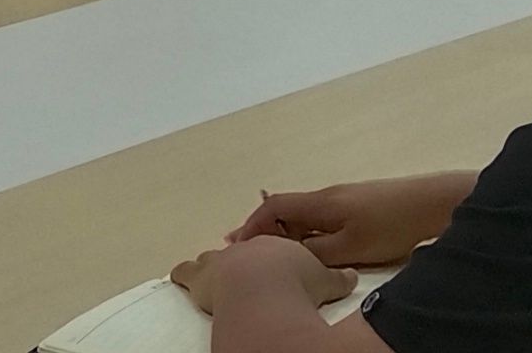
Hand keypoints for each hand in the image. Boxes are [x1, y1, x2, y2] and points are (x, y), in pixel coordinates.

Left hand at [174, 236, 352, 316]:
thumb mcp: (325, 279)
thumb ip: (337, 277)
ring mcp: (220, 260)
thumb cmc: (296, 281)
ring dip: (207, 265)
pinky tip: (178, 277)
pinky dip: (183, 275)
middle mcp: (245, 249)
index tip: (267, 264)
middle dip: (236, 258)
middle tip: (236, 267)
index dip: (267, 256)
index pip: (268, 245)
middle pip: (236, 249)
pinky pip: (185, 273)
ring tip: (204, 271)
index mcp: (273, 245)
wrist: (265, 287)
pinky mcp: (199, 277)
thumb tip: (352, 276)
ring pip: (208, 257)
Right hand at [227, 176, 455, 267]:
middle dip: (263, 228)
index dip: (252, 223)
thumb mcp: (350, 247)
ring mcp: (344, 200)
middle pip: (285, 209)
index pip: (274, 206)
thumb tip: (288, 254)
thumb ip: (316, 252)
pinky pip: (320, 219)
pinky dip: (305, 232)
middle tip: (243, 248)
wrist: (434, 203)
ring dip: (284, 231)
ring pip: (303, 216)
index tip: (235, 242)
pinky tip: (308, 248)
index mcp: (321, 203)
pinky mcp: (358, 208)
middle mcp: (328, 197)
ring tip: (271, 251)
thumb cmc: (392, 225)